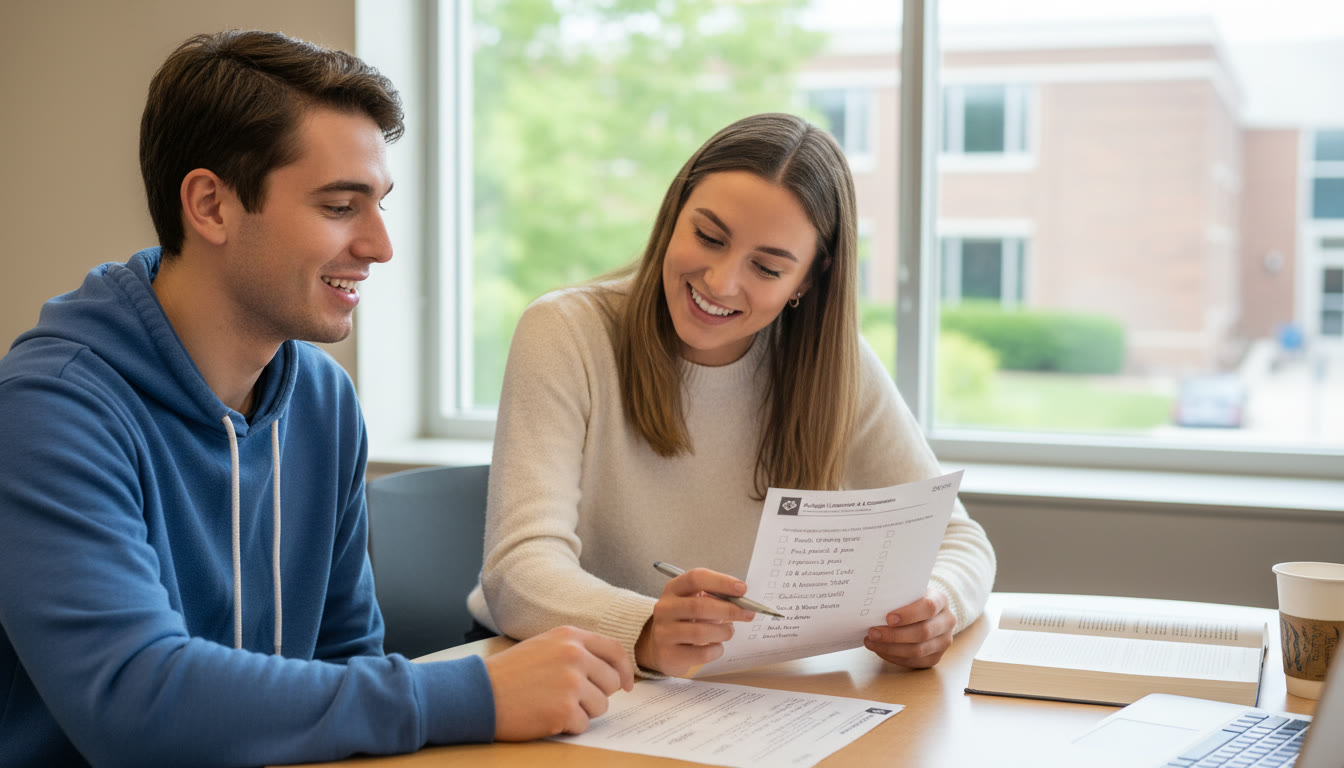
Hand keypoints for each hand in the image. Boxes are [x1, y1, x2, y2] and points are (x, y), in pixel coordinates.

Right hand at [485, 625, 633, 740]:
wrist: (478, 693)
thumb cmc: (509, 673)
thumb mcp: (544, 646)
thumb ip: (576, 650)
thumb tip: (610, 669)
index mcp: (570, 637)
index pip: (615, 650)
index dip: (624, 670)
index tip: (627, 685)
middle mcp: (574, 655)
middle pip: (612, 682)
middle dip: (597, 695)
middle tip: (571, 699)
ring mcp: (571, 682)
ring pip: (601, 706)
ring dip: (582, 712)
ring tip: (553, 705)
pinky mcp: (564, 709)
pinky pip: (584, 724)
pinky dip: (568, 726)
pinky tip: (546, 716)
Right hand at [635, 567, 755, 676]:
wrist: (659, 646)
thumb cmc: (685, 620)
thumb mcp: (695, 602)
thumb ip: (715, 599)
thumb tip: (743, 604)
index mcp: (673, 589)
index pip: (696, 578)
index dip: (721, 582)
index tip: (743, 589)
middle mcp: (665, 608)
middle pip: (699, 606)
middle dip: (729, 610)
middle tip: (748, 614)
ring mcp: (664, 632)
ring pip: (701, 632)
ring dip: (723, 632)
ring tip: (728, 632)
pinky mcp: (668, 655)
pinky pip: (701, 653)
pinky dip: (716, 650)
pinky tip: (716, 647)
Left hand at [863, 589, 954, 668]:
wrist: (925, 613)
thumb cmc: (910, 600)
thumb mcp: (908, 591)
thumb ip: (898, 596)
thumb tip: (874, 602)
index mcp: (941, 601)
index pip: (928, 607)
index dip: (908, 614)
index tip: (888, 618)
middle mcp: (947, 622)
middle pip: (923, 632)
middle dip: (894, 635)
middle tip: (872, 633)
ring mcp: (944, 642)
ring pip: (918, 651)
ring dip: (891, 648)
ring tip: (871, 642)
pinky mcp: (936, 657)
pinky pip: (915, 662)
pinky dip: (894, 657)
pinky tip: (880, 650)